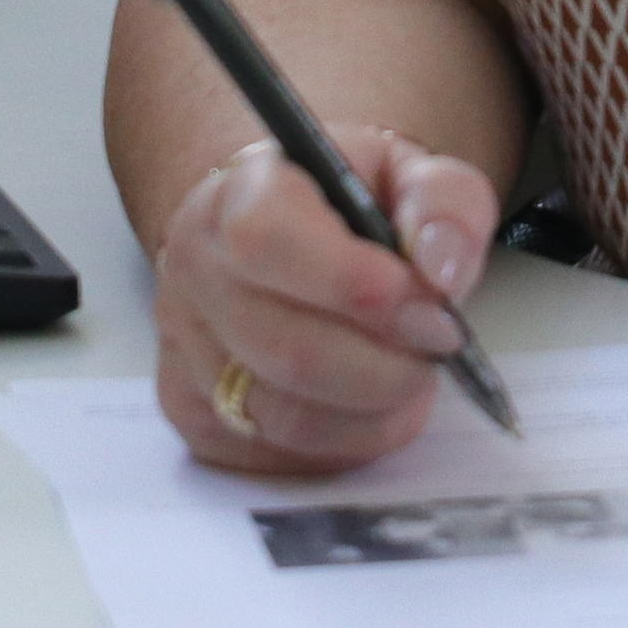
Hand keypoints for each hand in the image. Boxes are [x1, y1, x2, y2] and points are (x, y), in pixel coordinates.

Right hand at [150, 127, 497, 476]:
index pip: (267, 241)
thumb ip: (442, 204)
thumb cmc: (349, 205)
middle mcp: (195, 269)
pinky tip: (373, 405)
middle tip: (439, 350)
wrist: (286, 232)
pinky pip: (279, 453)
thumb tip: (441, 270)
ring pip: (286, 415)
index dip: (354, 286)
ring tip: (413, 376)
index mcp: (239, 194)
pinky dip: (348, 441)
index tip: (430, 308)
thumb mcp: (409, 174)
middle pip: (286, 349)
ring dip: (375, 410)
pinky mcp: (193, 410)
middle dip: (388, 366)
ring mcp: (185, 345)